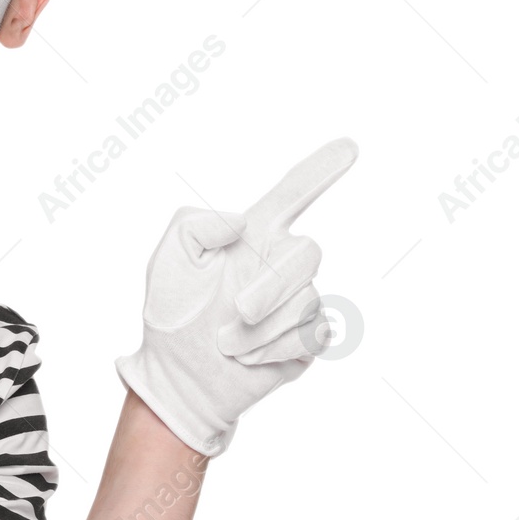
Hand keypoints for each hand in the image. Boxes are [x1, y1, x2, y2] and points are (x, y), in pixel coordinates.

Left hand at [115, 137, 358, 455]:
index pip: (292, 194)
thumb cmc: (171, 314)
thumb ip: (194, 225)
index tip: (350, 145)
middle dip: (272, 287)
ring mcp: (298, 300)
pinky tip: (247, 357)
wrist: (178, 374)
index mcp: (252, 236)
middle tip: (238, 312)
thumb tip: (242, 221)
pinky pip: (311, 335)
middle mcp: (280, 262)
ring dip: (261, 327)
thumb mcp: (168, 260)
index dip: (320, 170)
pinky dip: (272, 349)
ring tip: (226, 342)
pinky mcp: (306, 338)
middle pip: (308, 253)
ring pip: (307, 300)